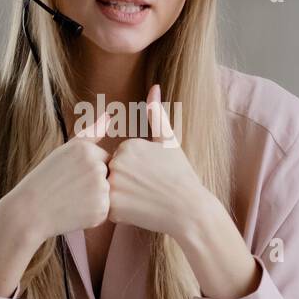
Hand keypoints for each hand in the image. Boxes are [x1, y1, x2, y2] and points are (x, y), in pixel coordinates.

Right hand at [6, 107, 112, 242]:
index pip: (103, 158)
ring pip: (107, 193)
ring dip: (94, 199)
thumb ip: (90, 134)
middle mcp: (97, 166)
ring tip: (70, 201)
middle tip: (68, 190)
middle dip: (93, 184)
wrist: (27, 213)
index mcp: (87, 149)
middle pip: (108, 175)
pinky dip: (92, 214)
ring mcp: (101, 189)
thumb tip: (110, 116)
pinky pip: (105, 211)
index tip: (69, 176)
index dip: (87, 170)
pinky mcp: (101, 210)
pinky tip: (73, 213)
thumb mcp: (64, 151)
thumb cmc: (44, 180)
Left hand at [106, 84, 210, 237]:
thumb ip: (157, 115)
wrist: (189, 210)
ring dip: (123, 197)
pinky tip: (140, 211)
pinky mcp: (113, 209)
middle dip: (127, 182)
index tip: (153, 175)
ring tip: (144, 200)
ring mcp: (114, 187)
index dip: (137, 169)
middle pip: (113, 172)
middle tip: (149, 189)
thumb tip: (154, 87)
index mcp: (128, 146)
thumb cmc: (180, 175)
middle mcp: (117, 164)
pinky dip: (121, 212)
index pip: (121, 157)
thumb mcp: (169, 142)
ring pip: (109, 191)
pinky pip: (108, 209)